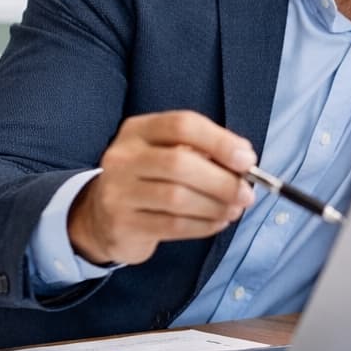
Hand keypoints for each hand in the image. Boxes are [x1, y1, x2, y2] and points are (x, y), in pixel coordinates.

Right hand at [68, 111, 257, 266]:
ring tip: (235, 210)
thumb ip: (206, 152)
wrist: (103, 216)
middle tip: (247, 194)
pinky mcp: (122, 224)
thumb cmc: (152, 179)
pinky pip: (173, 225)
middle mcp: (122, 157)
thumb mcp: (171, 154)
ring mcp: (118, 191)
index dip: (220, 141)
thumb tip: (244, 162)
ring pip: (177, 198)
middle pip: (180, 163)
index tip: (247, 160)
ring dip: (216, 206)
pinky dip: (204, 225)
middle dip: (222, 181)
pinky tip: (218, 222)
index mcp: (138, 130)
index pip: (182, 125)